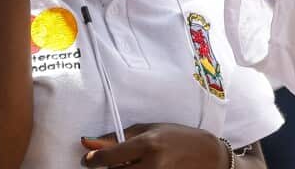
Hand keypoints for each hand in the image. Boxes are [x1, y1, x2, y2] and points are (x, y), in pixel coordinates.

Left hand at [81, 124, 228, 168]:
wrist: (207, 154)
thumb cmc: (176, 136)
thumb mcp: (148, 129)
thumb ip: (118, 138)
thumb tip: (88, 143)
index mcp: (148, 145)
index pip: (110, 157)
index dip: (94, 159)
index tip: (88, 159)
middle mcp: (152, 165)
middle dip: (109, 168)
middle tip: (112, 162)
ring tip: (132, 164)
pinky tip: (141, 167)